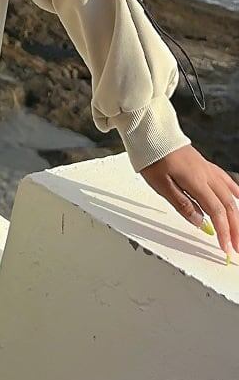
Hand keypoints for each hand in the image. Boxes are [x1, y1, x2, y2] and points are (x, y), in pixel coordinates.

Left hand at [140, 144, 238, 262]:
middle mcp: (206, 175)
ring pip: (229, 194)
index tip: (226, 248)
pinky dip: (235, 192)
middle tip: (237, 247)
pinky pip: (225, 180)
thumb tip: (200, 222)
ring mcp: (207, 168)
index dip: (224, 232)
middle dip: (235, 228)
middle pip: (228, 205)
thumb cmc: (151, 156)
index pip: (217, 212)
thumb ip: (182, 204)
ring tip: (238, 230)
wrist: (149, 131)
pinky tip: (238, 198)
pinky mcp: (203, 164)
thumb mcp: (160, 184)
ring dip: (236, 215)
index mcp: (196, 181)